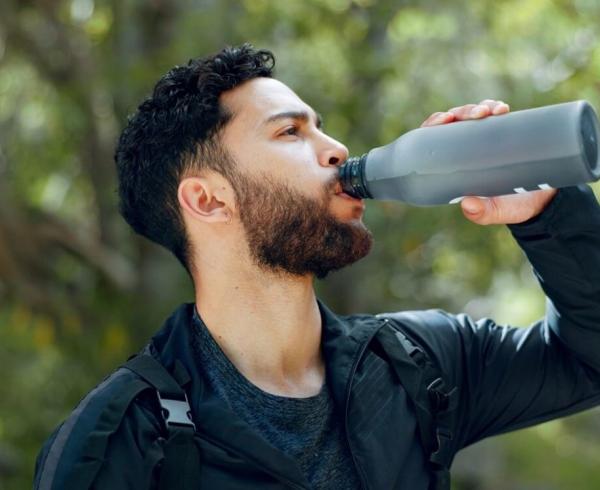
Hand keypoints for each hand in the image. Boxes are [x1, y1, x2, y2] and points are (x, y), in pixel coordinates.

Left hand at [420, 99, 557, 224]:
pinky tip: (501, 109)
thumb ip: (484, 213)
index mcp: (453, 168)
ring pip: (471, 116)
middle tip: (476, 115)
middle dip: (461, 113)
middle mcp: (464, 151)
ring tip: (491, 112)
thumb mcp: (499, 211)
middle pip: (452, 124)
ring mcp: (481, 139)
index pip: (433, 141)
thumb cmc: (515, 206)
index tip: (444, 120)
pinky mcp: (499, 132)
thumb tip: (467, 204)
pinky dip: (494, 108)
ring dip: (478, 108)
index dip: (433, 126)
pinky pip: (492, 114)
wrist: (546, 198)